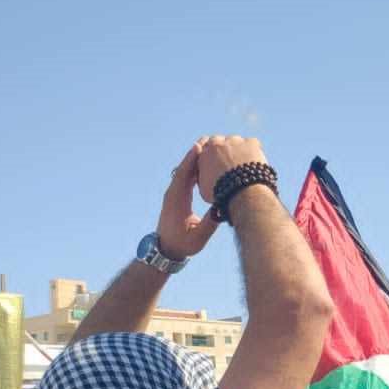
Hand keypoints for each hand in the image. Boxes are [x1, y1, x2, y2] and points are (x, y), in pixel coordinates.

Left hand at [156, 144, 219, 260]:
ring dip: (196, 158)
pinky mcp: (179, 195)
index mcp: (176, 200)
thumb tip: (222, 209)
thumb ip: (210, 223)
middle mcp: (173, 193)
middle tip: (208, 139)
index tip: (199, 146)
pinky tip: (207, 162)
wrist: (166, 249)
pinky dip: (196, 168)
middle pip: (184, 168)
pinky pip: (188, 177)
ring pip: (186, 171)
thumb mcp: (198, 237)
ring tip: (210, 146)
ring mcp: (175, 193)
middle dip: (195, 153)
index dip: (191, 160)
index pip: (183, 175)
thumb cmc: (182, 244)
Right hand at [193, 134, 268, 202]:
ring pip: (238, 142)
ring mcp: (234, 141)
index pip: (206, 147)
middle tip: (235, 163)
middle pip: (222, 142)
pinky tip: (257, 162)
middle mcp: (216, 143)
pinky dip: (255, 151)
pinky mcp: (250, 142)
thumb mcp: (204, 188)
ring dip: (241, 151)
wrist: (240, 191)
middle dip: (227, 150)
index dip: (214, 155)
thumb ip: (203, 176)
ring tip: (247, 166)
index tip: (220, 162)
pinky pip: (253, 144)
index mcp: (203, 153)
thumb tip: (204, 173)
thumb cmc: (222, 193)